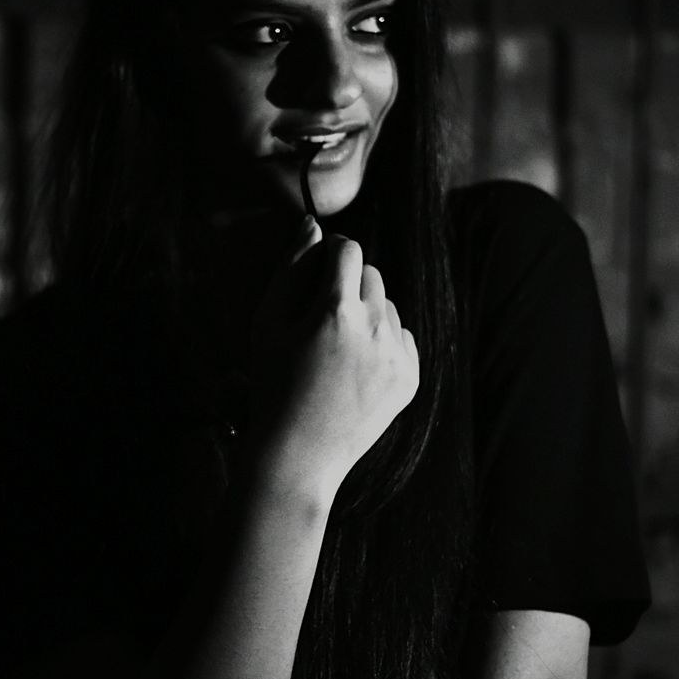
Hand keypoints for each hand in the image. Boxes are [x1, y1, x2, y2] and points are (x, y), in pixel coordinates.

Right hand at [247, 216, 418, 496]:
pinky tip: (353, 370)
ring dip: (366, 315)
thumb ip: (291, 267)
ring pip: (388, 307)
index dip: (330, 254)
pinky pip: (402, 338)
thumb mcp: (268, 321)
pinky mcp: (410, 378)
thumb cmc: (272, 382)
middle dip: (349, 285)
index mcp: (336, 311)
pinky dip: (382, 344)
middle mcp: (375, 329)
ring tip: (335, 351)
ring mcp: (397, 356)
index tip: (317, 272)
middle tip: (320, 320)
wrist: (298, 453)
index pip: (349, 250)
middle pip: (372, 275)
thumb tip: (313, 224)